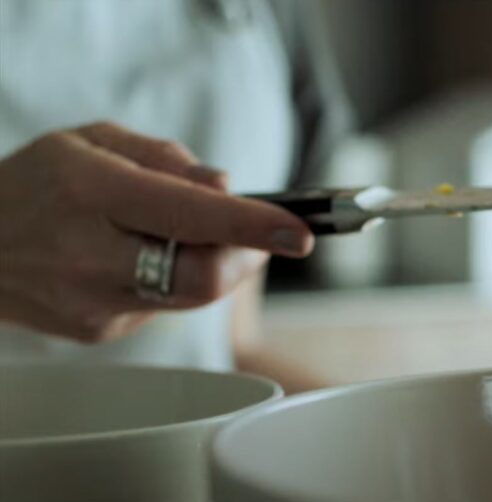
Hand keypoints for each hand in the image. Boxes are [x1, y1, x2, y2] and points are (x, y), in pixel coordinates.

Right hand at [0, 122, 313, 342]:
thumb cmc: (39, 183)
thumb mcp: (94, 141)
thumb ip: (165, 158)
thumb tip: (225, 186)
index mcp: (91, 193)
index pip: (191, 217)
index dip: (254, 227)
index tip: (300, 231)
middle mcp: (89, 254)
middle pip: (204, 277)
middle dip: (248, 254)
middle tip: (260, 232)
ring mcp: (91, 302)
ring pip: (193, 296)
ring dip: (219, 266)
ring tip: (200, 235)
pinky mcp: (97, 331)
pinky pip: (166, 307)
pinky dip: (179, 281)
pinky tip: (152, 258)